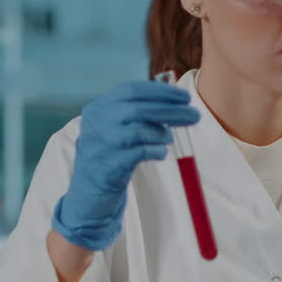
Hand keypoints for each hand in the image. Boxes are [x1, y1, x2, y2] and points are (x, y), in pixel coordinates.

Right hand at [52, 80, 198, 250]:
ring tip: (169, 138)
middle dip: (170, 111)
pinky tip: (161, 153)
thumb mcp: (115, 126)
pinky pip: (139, 153)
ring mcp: (100, 144)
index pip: (132, 90)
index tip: (185, 97)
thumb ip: (138, 112)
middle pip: (138, 109)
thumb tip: (176, 101)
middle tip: (194, 115)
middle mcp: (96, 123)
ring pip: (138, 130)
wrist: (88, 190)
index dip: (161, 92)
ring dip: (161, 133)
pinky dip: (155, 151)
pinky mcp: (108, 166)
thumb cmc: (110, 153)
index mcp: (99, 107)